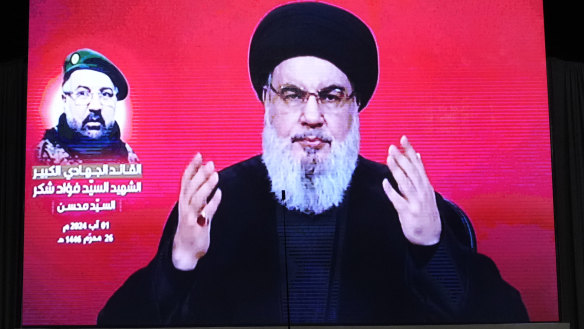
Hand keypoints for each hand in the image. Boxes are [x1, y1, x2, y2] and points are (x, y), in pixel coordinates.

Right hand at [172, 153, 221, 269]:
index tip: (199, 155)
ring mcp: (190, 216)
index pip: (185, 179)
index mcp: (183, 199)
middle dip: (200, 174)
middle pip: (191, 187)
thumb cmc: (191, 226)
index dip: (191, 167)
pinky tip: (219, 194)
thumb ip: (199, 191)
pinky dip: (212, 203)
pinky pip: (205, 213)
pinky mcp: (196, 227)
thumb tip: (206, 174)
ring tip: (215, 175)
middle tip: (210, 163)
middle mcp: (185, 206)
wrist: (185, 250)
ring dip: (206, 186)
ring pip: (196, 198)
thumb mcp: (193, 206)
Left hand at [382, 136, 440, 245]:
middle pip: (411, 171)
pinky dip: (392, 191)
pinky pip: (398, 200)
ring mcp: (416, 202)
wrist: (432, 235)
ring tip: (389, 158)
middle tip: (391, 147)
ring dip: (397, 170)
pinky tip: (385, 183)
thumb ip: (419, 173)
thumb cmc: (426, 211)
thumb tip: (416, 155)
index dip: (410, 150)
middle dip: (402, 158)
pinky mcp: (408, 212)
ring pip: (406, 183)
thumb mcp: (426, 190)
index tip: (403, 138)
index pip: (417, 163)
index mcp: (425, 184)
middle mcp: (422, 191)